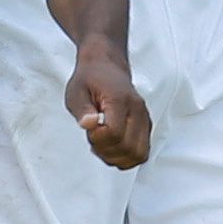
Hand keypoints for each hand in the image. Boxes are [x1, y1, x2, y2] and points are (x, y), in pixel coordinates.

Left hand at [67, 47, 152, 169]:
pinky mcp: (146, 126)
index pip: (114, 133)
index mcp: (119, 99)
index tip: (89, 128)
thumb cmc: (91, 79)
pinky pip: (141, 152)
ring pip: (138, 154)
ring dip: (117, 157)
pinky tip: (111, 146)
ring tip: (102, 144)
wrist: (106, 66)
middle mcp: (137, 110)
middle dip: (106, 151)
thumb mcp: (76, 91)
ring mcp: (144, 119)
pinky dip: (125, 157)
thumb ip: (82, 109)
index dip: (98, 139)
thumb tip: (89, 124)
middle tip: (93, 138)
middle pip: (128, 148)